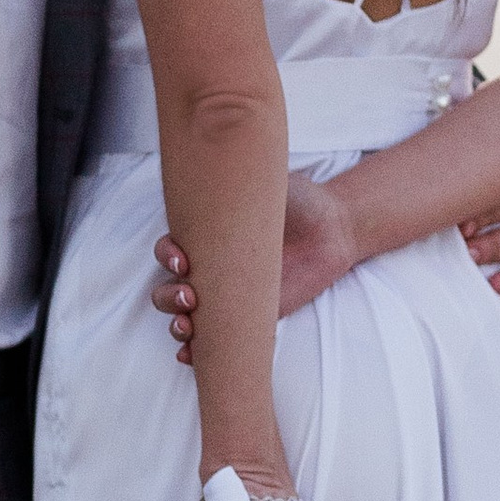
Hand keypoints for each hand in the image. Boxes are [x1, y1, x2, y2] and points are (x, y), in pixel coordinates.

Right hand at [151, 173, 354, 365]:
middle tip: (189, 297)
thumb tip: (219, 143)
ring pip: (184, 318)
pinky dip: (198, 353)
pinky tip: (191, 356)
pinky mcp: (251, 319)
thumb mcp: (263, 180)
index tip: (183, 260)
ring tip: (188, 327)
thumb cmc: (296, 198)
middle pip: (168, 290)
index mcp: (205, 236)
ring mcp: (227, 297)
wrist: (332, 227)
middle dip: (169, 298)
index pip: (168, 250)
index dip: (166, 257)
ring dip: (178, 326)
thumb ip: (240, 175)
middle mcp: (209, 267)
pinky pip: (217, 341)